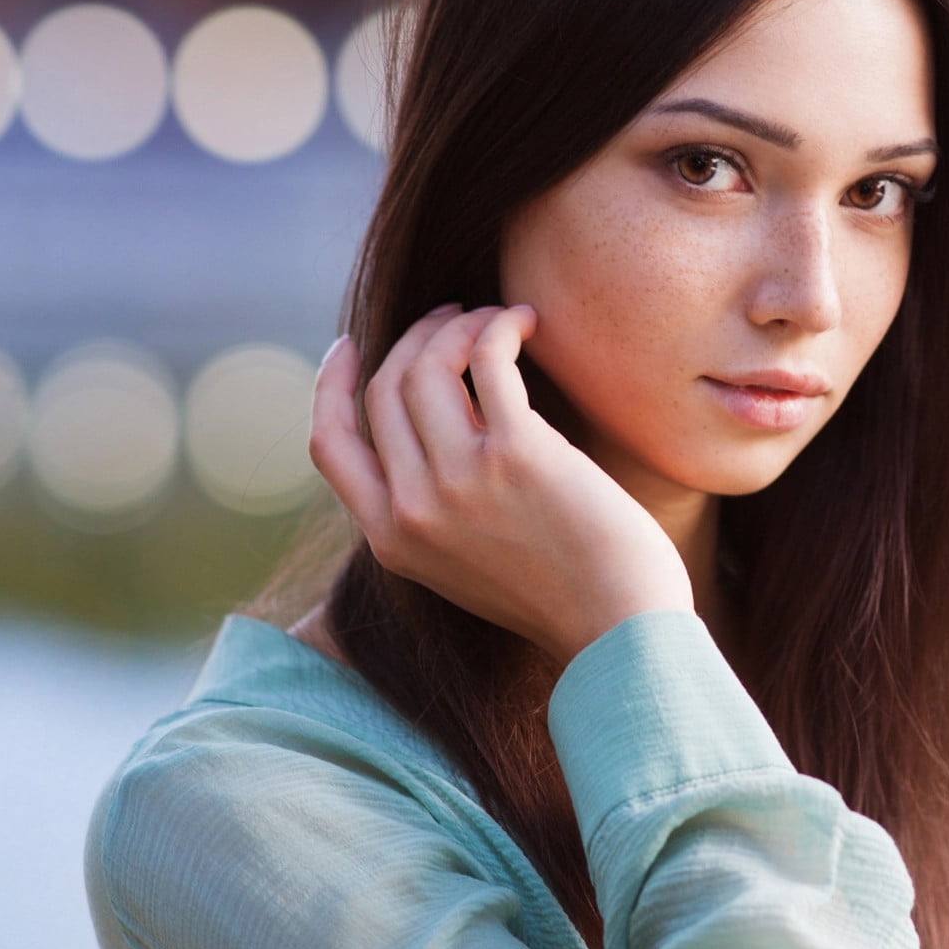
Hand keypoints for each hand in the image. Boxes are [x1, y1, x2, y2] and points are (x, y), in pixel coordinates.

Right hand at [309, 304, 696, 665]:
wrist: (619, 631)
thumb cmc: (561, 594)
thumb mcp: (464, 562)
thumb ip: (432, 508)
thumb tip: (432, 421)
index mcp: (391, 539)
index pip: (329, 443)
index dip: (330, 384)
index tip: (353, 344)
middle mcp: (412, 508)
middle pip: (383, 389)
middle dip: (414, 338)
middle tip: (455, 317)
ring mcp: (460, 479)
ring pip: (426, 364)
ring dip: (460, 324)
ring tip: (498, 318)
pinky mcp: (517, 453)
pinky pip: (488, 358)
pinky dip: (501, 326)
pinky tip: (526, 322)